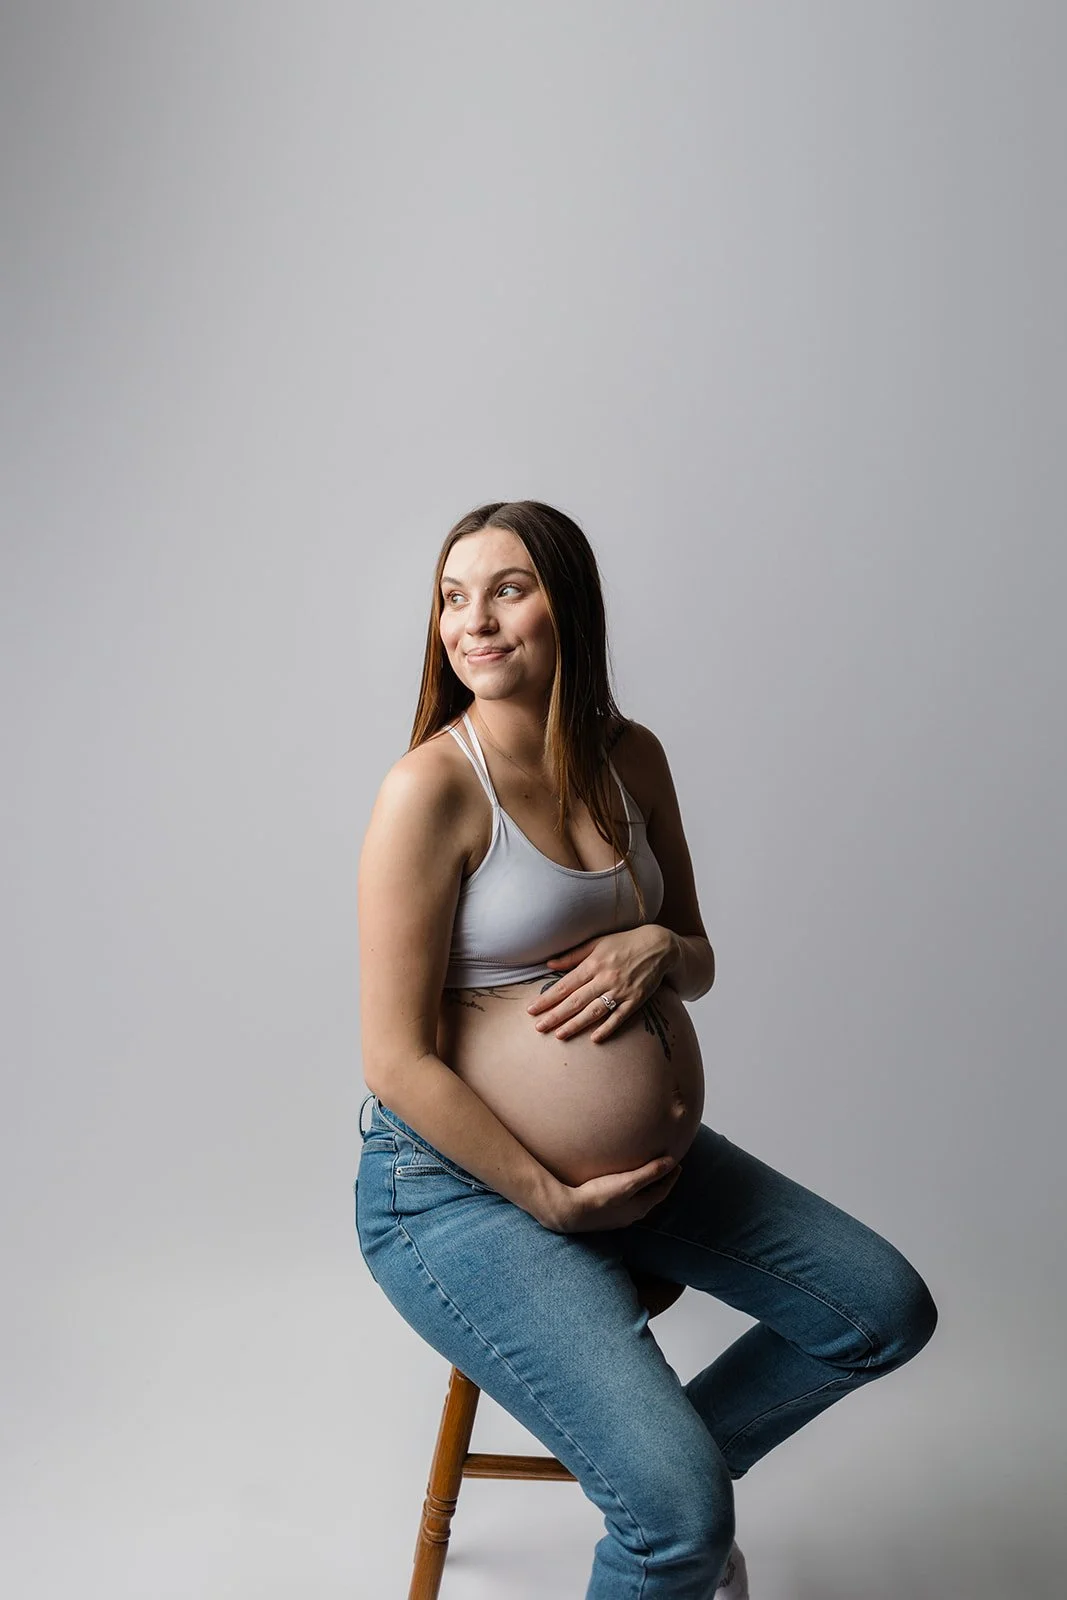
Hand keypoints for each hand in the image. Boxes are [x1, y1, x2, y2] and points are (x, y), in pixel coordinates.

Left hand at [526, 926, 676, 1042]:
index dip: (547, 998)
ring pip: (594, 1011)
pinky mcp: (635, 1000)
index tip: (532, 1009)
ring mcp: (621, 990)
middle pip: (576, 1001)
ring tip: (559, 1036)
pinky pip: (619, 1017)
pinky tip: (594, 1039)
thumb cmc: (623, 943)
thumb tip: (548, 964)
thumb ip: (572, 955)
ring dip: (576, 1025)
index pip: (565, 985)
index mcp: (594, 963)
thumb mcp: (597, 943)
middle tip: (538, 1028)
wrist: (658, 946)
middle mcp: (605, 978)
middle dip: (555, 1015)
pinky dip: (607, 1028)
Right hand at [544, 1154, 682, 1232]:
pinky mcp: (605, 1215)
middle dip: (659, 1184)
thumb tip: (671, 1162)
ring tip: (645, 1178)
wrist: (570, 1212)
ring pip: (638, 1202)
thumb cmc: (599, 1196)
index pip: (662, 1191)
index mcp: (640, 1207)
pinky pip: (624, 1203)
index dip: (670, 1177)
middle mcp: (632, 1215)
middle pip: (652, 1197)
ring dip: (645, 1190)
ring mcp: (618, 1217)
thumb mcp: (628, 1182)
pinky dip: (630, 1194)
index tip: (677, 1164)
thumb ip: (649, 1172)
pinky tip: (621, 1189)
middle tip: (665, 1170)